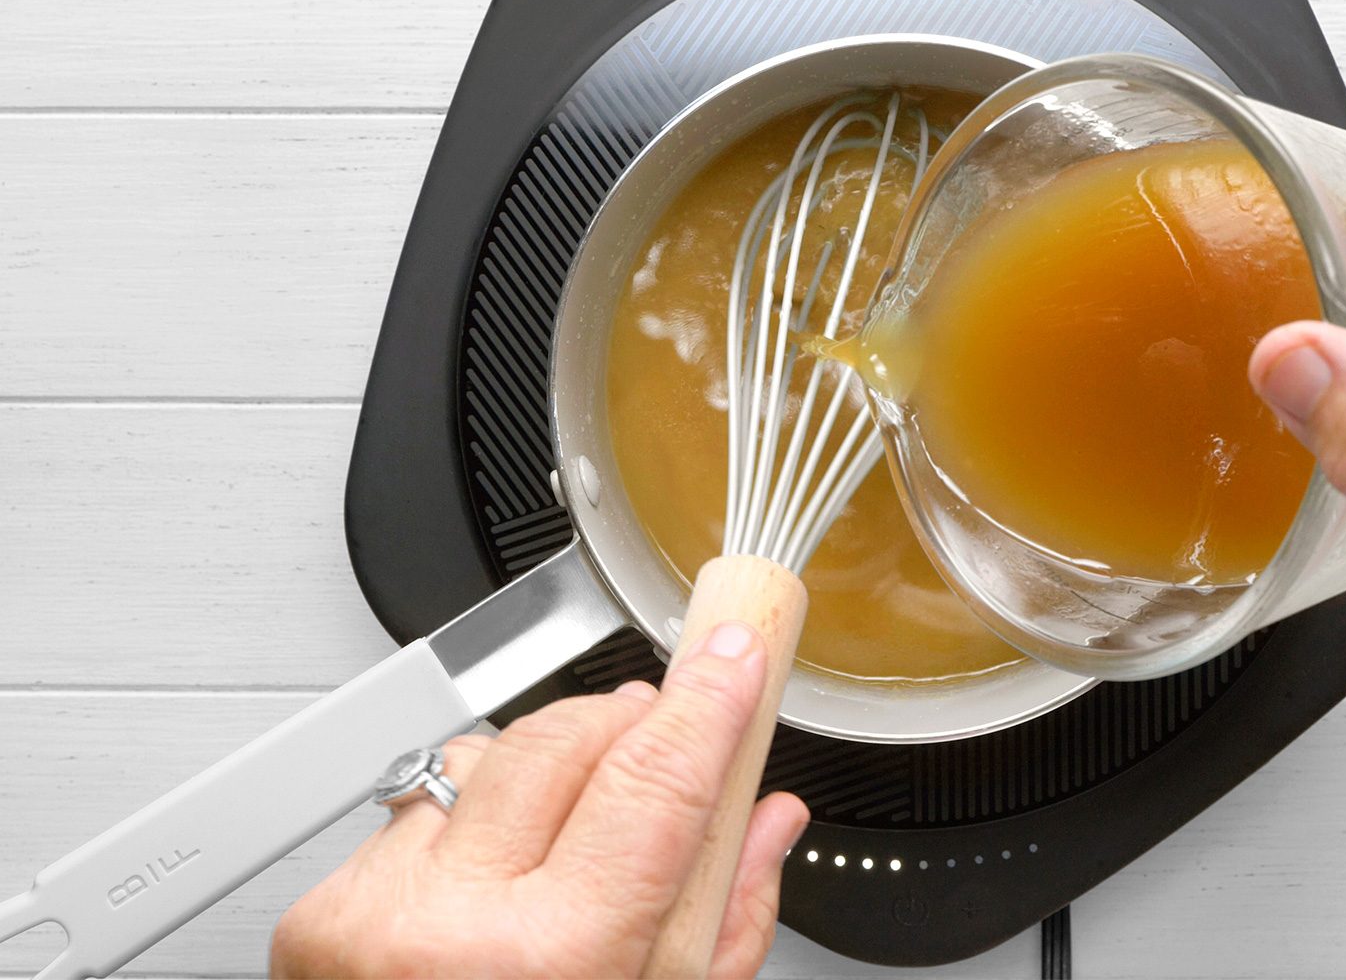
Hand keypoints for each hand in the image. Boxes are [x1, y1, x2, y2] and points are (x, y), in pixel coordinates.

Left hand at [271, 622, 809, 978]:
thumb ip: (727, 919)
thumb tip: (767, 820)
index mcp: (551, 960)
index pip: (654, 778)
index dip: (708, 699)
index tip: (732, 653)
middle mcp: (448, 923)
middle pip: (565, 739)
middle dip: (629, 722)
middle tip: (665, 736)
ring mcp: (374, 909)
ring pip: (488, 759)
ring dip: (544, 774)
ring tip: (567, 847)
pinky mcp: (321, 907)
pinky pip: (420, 808)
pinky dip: (469, 827)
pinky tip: (487, 891)